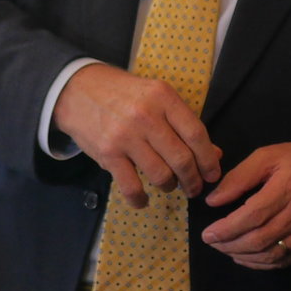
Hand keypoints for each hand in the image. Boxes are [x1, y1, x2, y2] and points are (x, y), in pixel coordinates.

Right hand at [51, 63, 220, 206]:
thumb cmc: (122, 94)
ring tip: (168, 186)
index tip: (212, 174)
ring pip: (160, 175)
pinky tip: (143, 200)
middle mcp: (146, 116)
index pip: (196, 134)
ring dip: (169, 187)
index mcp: (164, 97)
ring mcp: (125, 136)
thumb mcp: (156, 97)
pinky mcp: (107, 153)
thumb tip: (214, 154)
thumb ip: (183, 124)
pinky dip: (140, 200)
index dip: (208, 159)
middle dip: (193, 180)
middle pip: (181, 159)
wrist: (77, 89)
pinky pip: (131, 186)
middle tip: (194, 188)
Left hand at [200, 139, 290, 267]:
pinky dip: (260, 264)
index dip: (227, 228)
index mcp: (288, 187)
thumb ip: (240, 177)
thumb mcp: (269, 156)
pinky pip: (283, 261)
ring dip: (242, 256)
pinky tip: (245, 257)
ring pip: (270, 254)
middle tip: (212, 242)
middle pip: (259, 239)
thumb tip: (214, 200)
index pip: (253, 215)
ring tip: (225, 249)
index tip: (207, 233)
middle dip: (229, 245)